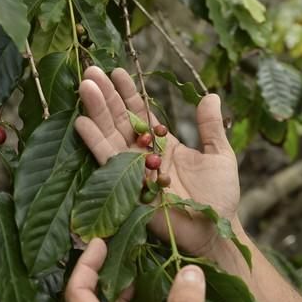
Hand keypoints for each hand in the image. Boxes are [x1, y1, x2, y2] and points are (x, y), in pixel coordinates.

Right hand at [77, 66, 240, 254]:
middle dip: (107, 95)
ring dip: (97, 111)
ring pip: (111, 135)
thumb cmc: (220, 197)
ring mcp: (134, 170)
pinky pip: (108, 162)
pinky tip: (82, 122)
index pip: (141, 113)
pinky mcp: (128, 187)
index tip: (116, 70)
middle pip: (120, 120)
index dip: (128, 93)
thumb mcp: (219, 155)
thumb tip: (211, 95)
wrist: (215, 230)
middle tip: (91, 70)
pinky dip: (95, 142)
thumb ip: (211, 127)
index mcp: (164, 145)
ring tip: (85, 85)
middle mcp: (144, 156)